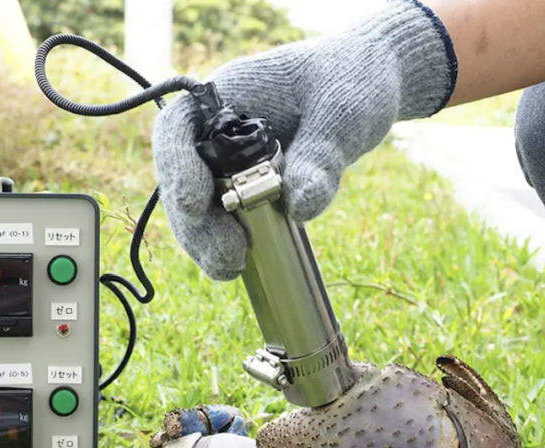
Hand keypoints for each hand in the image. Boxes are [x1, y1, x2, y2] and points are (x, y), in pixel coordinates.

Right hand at [152, 0, 456, 279]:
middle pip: (182, 176)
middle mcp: (215, 128)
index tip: (193, 203)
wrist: (368, 81)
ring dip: (206, 241)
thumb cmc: (351, 82)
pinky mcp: (243, 186)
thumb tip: (299, 208)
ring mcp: (226, 159)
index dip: (176, 165)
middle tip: (228, 256)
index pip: (180, 128)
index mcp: (226, 94)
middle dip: (196, 222)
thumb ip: (321, 157)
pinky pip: (222, 217)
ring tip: (231, 269)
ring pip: (197, 205)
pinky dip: (226, 241)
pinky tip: (240, 266)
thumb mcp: (344, 115)